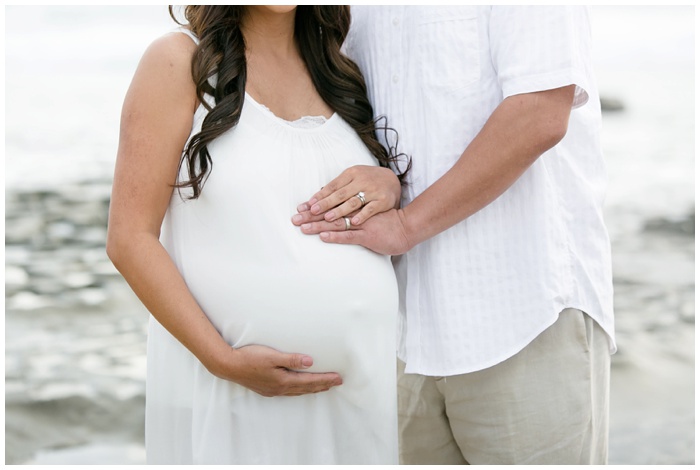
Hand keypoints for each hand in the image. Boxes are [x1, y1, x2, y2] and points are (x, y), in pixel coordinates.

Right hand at [215, 344, 342, 396]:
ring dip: (312, 389)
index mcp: (284, 381)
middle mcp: (280, 388)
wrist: (228, 366)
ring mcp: (272, 390)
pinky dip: (299, 390)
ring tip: (323, 387)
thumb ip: (292, 359)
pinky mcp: (266, 388)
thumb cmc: (249, 358)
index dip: (325, 380)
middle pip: (307, 388)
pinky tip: (299, 388)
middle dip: (323, 385)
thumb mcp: (272, 356)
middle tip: (337, 383)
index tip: (338, 378)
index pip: (310, 381)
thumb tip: (311, 362)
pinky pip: (289, 391)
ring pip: (298, 391)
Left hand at [292, 165, 400, 226]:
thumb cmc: (369, 181)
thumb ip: (338, 187)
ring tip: (327, 218)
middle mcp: (361, 181)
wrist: (393, 181)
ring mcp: (373, 191)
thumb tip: (318, 194)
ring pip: (353, 202)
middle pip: (340, 194)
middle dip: (324, 204)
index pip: (332, 186)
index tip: (306, 206)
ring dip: (339, 210)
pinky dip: (362, 215)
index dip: (319, 196)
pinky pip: (371, 209)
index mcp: (351, 174)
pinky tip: (352, 222)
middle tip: (311, 213)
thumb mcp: (353, 179)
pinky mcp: (383, 201)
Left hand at [301, 208, 412, 255]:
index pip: (332, 203)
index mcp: (356, 204)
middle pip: (330, 212)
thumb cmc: (386, 221)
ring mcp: (362, 223)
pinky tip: (323, 237)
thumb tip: (337, 206)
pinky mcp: (368, 236)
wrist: (406, 228)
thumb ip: (354, 208)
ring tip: (303, 227)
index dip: (315, 206)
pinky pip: (350, 235)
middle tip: (294, 218)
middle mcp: (357, 211)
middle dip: (311, 215)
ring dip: (318, 225)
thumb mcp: (369, 210)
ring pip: (336, 223)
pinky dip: (336, 236)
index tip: (300, 207)